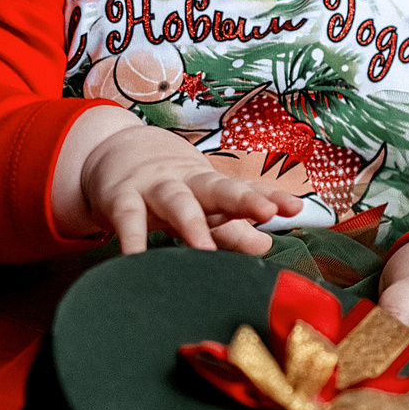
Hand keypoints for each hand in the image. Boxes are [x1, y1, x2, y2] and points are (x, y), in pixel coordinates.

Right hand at [56, 106, 303, 254]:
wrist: (112, 151)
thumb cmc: (167, 187)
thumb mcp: (200, 206)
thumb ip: (231, 230)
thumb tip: (265, 246)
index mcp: (210, 187)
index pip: (246, 190)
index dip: (271, 197)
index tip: (296, 208)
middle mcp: (187, 183)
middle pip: (218, 189)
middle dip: (243, 200)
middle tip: (267, 212)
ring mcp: (153, 188)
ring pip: (176, 201)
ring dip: (191, 222)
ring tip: (205, 248)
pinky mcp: (121, 198)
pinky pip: (127, 219)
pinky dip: (132, 237)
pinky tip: (136, 258)